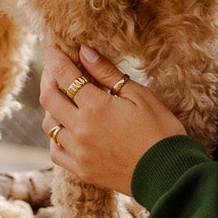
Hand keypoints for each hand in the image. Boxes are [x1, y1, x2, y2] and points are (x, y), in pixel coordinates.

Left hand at [38, 44, 187, 199]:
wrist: (171, 175)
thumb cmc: (162, 131)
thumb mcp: (140, 95)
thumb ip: (108, 74)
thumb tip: (84, 52)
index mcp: (96, 108)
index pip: (64, 74)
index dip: (53, 55)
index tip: (47, 42)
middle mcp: (80, 130)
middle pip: (49, 98)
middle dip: (48, 77)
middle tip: (54, 66)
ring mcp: (79, 153)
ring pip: (49, 124)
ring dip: (52, 106)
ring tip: (63, 96)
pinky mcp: (82, 171)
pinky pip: (56, 151)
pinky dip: (55, 136)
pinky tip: (66, 128)